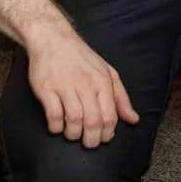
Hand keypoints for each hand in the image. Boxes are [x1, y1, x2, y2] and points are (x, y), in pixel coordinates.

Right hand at [26, 30, 139, 145]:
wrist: (53, 38)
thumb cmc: (82, 59)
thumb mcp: (108, 73)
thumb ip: (121, 98)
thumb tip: (133, 120)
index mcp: (103, 81)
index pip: (110, 116)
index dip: (107, 134)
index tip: (103, 138)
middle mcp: (86, 84)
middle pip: (93, 121)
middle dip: (92, 140)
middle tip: (88, 143)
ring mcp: (65, 86)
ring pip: (74, 119)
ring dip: (73, 134)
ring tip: (72, 134)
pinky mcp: (46, 88)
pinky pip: (53, 114)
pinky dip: (55, 127)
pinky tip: (57, 126)